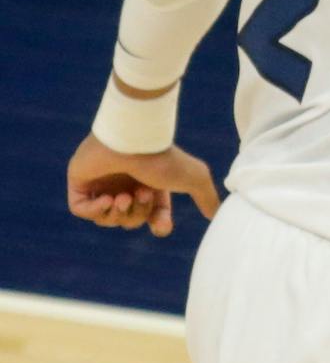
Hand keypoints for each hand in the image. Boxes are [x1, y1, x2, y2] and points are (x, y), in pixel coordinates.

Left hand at [65, 134, 221, 237]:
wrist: (131, 138)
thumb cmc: (162, 158)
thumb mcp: (195, 178)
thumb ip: (207, 198)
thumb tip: (216, 215)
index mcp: (151, 184)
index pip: (153, 215)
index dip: (158, 224)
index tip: (161, 224)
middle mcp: (127, 184)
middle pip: (130, 220)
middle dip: (137, 214)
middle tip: (140, 193)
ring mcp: (102, 183)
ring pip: (106, 218)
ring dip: (116, 214)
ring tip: (121, 197)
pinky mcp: (80, 182)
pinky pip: (82, 210)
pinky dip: (94, 210)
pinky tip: (105, 198)